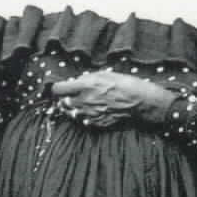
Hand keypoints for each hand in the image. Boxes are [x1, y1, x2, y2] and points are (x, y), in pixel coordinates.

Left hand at [52, 71, 175, 125]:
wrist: (139, 101)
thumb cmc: (124, 83)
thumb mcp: (104, 74)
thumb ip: (86, 78)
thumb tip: (76, 81)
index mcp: (83, 87)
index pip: (57, 89)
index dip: (57, 87)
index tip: (61, 87)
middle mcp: (83, 102)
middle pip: (61, 103)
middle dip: (64, 98)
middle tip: (71, 95)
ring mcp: (89, 114)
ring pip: (70, 113)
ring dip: (72, 108)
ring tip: (80, 103)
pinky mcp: (96, 123)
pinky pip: (82, 120)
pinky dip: (83, 116)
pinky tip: (91, 111)